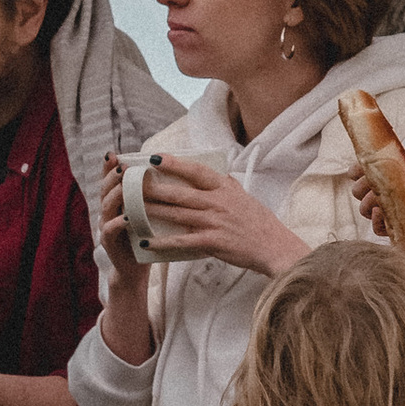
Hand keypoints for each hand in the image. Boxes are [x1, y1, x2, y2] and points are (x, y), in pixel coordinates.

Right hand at [96, 149, 149, 299]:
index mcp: (116, 202)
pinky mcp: (109, 243)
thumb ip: (147, 196)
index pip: (110, 180)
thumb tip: (166, 172)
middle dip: (112, 176)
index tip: (114, 154)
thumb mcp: (145, 213)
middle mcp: (108, 212)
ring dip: (115, 195)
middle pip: (105, 189)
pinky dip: (118, 222)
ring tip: (123, 186)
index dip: (109, 167)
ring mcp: (106, 226)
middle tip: (122, 166)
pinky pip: (110, 230)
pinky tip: (126, 217)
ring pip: (106, 206)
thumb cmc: (144, 237)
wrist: (136, 269)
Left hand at [125, 153, 306, 277]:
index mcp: (224, 188)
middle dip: (152, 189)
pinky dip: (163, 241)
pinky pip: (182, 240)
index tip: (154, 158)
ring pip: (176, 214)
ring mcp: (214, 222)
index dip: (174, 164)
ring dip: (152, 212)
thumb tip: (216, 174)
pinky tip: (147, 240)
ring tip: (130, 210)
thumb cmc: (259, 223)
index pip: (195, 171)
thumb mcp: (244, 196)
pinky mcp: (212, 242)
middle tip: (131, 184)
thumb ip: (227, 185)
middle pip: (179, 193)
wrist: (274, 247)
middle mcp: (217, 202)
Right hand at [352, 142, 404, 259]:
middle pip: (356, 191)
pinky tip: (389, 217)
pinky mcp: (387, 226)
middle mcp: (373, 191)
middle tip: (379, 187)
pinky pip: (375, 227)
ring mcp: (379, 210)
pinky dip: (379, 222)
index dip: (357, 171)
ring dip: (371, 205)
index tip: (367, 171)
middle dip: (364, 188)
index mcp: (376, 173)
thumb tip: (403, 159)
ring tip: (386, 203)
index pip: (354, 172)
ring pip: (363, 209)